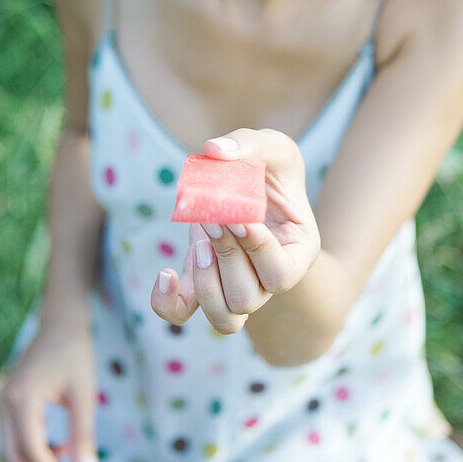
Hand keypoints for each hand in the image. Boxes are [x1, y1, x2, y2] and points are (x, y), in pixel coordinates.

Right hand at [0, 313, 97, 461]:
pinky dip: (32, 448)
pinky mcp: (6, 402)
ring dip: (36, 461)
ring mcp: (1, 401)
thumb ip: (84, 435)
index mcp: (22, 399)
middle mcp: (4, 402)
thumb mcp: (84, 395)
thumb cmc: (75, 355)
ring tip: (67, 457)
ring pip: (10, 449)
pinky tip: (57, 444)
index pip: (31, 450)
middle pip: (12, 455)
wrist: (60, 324)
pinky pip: (13, 436)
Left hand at [151, 129, 320, 333]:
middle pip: (248, 299)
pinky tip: (165, 274)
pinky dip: (169, 303)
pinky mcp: (202, 281)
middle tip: (213, 217)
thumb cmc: (271, 168)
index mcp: (297, 252)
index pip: (282, 275)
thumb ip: (250, 143)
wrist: (255, 184)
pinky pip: (182, 312)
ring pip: (225, 318)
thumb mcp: (273, 147)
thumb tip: (214, 150)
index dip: (258, 252)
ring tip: (201, 243)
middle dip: (227, 259)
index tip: (240, 216)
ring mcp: (235, 286)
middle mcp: (268, 279)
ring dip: (206, 284)